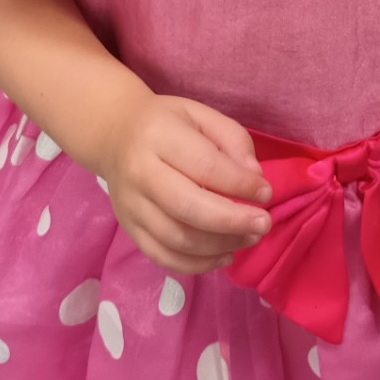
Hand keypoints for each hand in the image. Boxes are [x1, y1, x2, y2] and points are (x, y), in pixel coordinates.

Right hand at [97, 91, 271, 272]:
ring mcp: (130, 205)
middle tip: (263, 224)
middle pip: (188, 208)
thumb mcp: (201, 115)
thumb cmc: (166, 123)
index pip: (205, 166)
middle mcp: (139, 172)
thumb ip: (232, 140)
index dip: (240, 185)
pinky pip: (162, 256)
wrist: (113, 135)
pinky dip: (197, 265)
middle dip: (233, 221)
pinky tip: (223, 255)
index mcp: (159, 135)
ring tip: (249, 238)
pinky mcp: (128, 229)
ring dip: (220, 245)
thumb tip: (254, 178)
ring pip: (177, 239)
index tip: (266, 193)